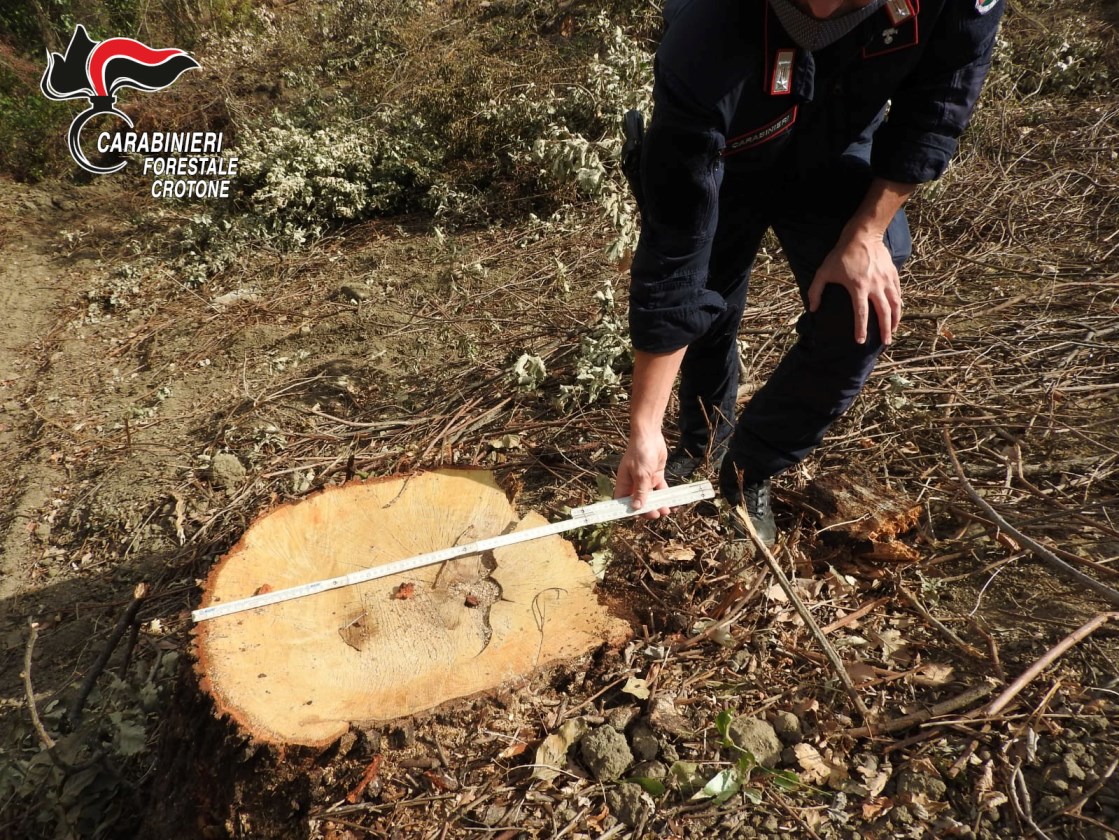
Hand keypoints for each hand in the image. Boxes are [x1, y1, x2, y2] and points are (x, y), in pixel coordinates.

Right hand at [614, 431, 670, 517]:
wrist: (650, 436)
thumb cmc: (640, 453)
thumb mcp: (641, 474)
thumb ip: (640, 491)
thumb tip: (636, 508)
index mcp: (624, 483)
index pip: (623, 501)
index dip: (628, 510)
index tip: (638, 517)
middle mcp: (633, 484)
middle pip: (639, 501)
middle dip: (648, 509)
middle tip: (657, 514)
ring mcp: (645, 480)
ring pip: (652, 497)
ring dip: (659, 504)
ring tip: (668, 510)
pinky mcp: (656, 476)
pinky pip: (661, 489)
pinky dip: (667, 496)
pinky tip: (675, 502)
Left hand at [807, 230, 901, 344]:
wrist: (863, 235)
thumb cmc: (841, 254)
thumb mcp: (824, 271)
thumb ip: (816, 291)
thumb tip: (813, 309)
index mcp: (858, 287)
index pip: (861, 314)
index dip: (860, 329)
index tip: (860, 341)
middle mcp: (875, 285)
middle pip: (884, 313)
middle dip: (885, 330)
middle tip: (885, 343)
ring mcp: (886, 279)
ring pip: (895, 304)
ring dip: (895, 319)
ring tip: (893, 331)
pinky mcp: (893, 273)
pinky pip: (898, 292)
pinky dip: (899, 304)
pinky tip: (897, 311)